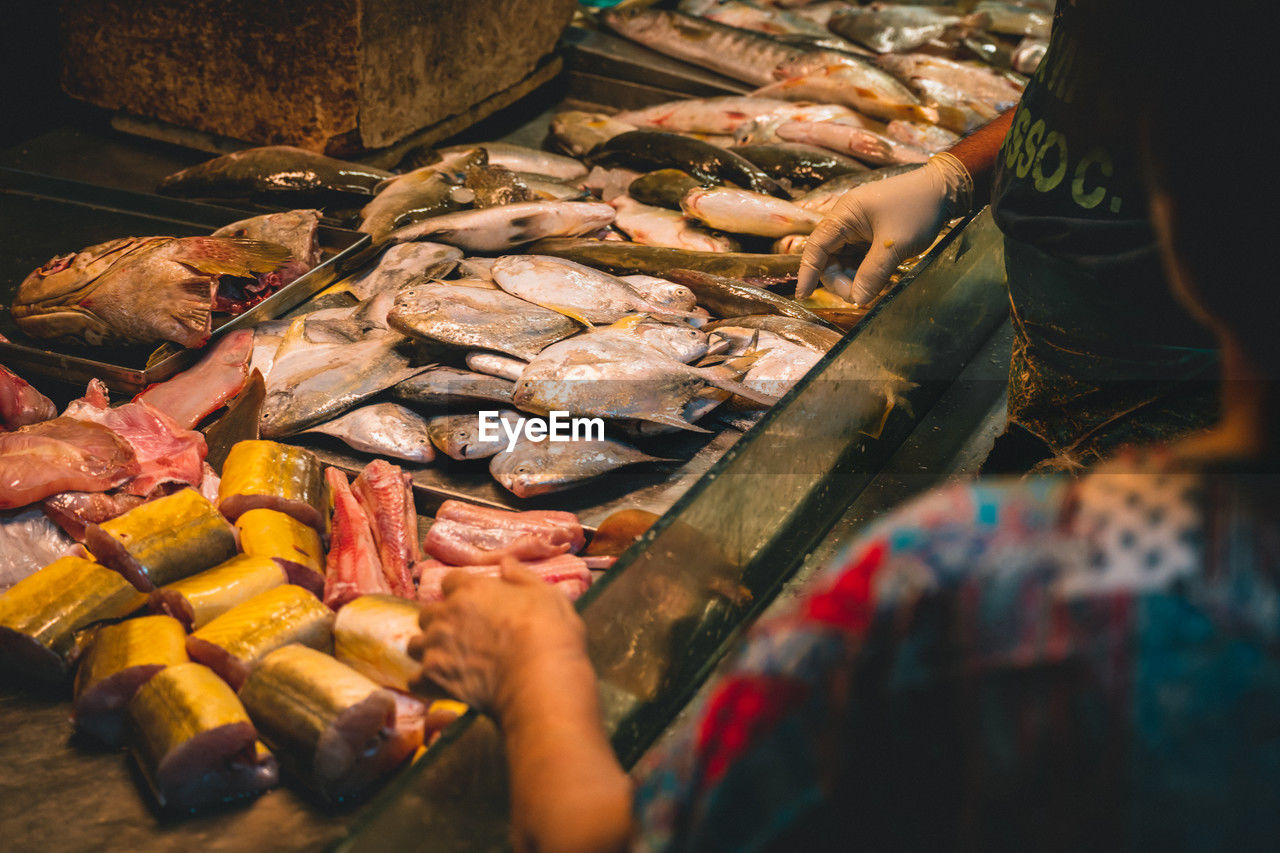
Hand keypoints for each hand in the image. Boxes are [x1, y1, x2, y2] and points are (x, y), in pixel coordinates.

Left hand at [409, 560, 588, 716]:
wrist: (540, 677)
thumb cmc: (549, 633)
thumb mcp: (546, 594)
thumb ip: (521, 577)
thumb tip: (506, 562)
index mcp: (471, 590)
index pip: (450, 582)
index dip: (460, 592)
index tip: (471, 604)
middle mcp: (447, 614)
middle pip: (427, 614)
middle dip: (440, 622)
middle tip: (460, 635)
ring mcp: (436, 646)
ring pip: (415, 645)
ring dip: (429, 651)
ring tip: (448, 663)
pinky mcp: (434, 678)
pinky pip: (415, 681)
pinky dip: (426, 684)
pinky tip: (441, 688)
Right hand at [797, 155, 972, 303]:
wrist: (944, 189)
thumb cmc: (918, 209)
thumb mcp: (895, 244)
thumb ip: (873, 273)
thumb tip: (857, 300)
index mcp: (844, 215)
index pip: (816, 247)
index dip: (807, 273)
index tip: (803, 296)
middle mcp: (846, 220)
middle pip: (828, 258)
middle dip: (840, 280)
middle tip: (862, 295)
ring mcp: (858, 227)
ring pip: (843, 261)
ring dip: (853, 278)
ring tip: (873, 287)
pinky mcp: (870, 234)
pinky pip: (858, 258)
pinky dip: (864, 272)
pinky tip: (878, 279)